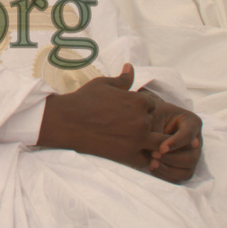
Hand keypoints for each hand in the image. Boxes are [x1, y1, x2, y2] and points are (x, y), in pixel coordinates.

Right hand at [38, 64, 156, 169]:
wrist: (67, 121)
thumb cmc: (84, 100)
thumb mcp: (103, 84)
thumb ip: (122, 79)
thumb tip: (130, 67)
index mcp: (138, 101)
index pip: (151, 105)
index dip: (141, 108)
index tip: (127, 111)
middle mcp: (141, 120)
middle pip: (154, 123)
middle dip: (145, 124)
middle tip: (127, 126)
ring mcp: (137, 139)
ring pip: (159, 144)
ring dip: (150, 142)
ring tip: (133, 140)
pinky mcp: (128, 155)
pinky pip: (147, 160)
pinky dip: (143, 157)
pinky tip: (130, 152)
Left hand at [141, 93, 201, 182]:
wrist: (146, 120)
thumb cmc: (151, 115)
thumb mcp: (153, 117)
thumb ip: (158, 132)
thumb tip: (161, 151)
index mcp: (192, 123)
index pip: (188, 135)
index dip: (175, 143)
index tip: (161, 149)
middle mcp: (195, 141)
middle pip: (192, 157)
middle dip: (172, 159)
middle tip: (153, 154)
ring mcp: (191, 155)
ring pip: (187, 171)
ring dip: (169, 170)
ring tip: (151, 163)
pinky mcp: (183, 166)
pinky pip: (179, 178)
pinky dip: (166, 176)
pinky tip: (152, 167)